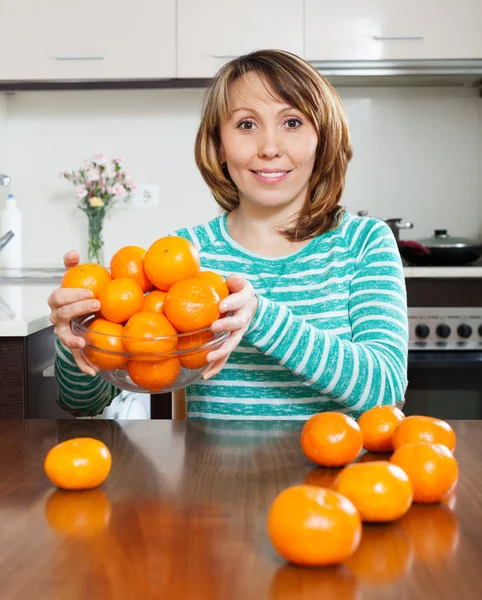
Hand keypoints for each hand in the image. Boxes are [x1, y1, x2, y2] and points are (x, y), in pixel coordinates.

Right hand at [47, 250, 99, 375]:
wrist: (86, 311)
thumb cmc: (81, 294)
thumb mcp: (78, 278)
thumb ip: (74, 266)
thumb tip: (74, 253)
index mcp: (58, 301)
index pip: (58, 297)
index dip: (71, 294)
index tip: (90, 291)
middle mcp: (57, 318)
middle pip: (62, 314)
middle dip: (78, 309)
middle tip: (97, 304)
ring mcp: (64, 333)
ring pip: (64, 337)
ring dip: (74, 339)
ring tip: (84, 341)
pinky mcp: (74, 346)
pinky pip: (76, 357)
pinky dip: (83, 365)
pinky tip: (93, 371)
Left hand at [203, 274, 257, 379]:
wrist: (249, 306)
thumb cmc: (237, 291)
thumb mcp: (239, 283)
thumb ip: (236, 281)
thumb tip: (233, 279)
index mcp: (244, 302)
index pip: (239, 301)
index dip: (232, 303)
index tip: (221, 305)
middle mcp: (243, 319)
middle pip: (237, 325)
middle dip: (226, 327)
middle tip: (214, 327)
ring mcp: (238, 333)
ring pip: (232, 344)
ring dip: (221, 352)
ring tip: (209, 358)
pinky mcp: (231, 343)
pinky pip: (225, 356)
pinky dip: (217, 367)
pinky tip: (206, 375)